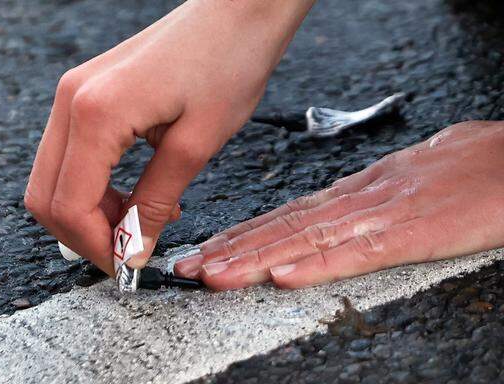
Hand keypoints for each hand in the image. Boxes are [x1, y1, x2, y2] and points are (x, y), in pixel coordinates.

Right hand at [25, 0, 314, 274]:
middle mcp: (71, 101)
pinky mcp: (87, 94)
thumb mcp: (196, 144)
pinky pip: (73, 155)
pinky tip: (136, 192)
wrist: (235, 10)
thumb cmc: (228, 63)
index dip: (95, 247)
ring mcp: (74, 94)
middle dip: (83, 234)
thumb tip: (133, 250)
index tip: (127, 269)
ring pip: (55, 177)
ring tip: (143, 219)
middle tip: (130, 250)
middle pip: (45, 195)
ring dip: (90, 211)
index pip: (68, 205)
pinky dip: (95, 186)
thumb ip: (156, 202)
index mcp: (95, 113)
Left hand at [174, 121, 503, 289]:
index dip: (244, 233)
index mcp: (357, 190)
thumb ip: (372, 197)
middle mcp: (358, 200)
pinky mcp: (414, 233)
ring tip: (214, 274)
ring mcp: (382, 214)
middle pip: (283, 227)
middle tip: (189, 265)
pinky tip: (283, 275)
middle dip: (232, 248)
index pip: (287, 215)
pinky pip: (358, 251)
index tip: (209, 248)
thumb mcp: (408, 178)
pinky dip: (318, 264)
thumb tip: (344, 207)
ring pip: (307, 238)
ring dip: (256, 258)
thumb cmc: (470, 166)